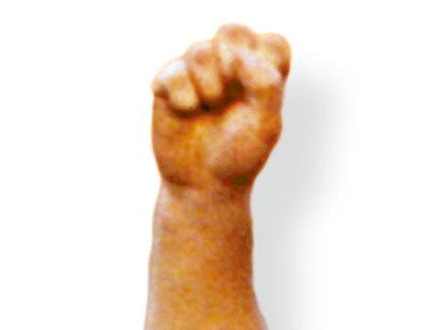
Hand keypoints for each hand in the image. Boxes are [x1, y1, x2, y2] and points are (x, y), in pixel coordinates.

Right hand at [151, 25, 290, 190]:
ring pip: (200, 50)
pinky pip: (174, 70)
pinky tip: (187, 111)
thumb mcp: (266, 124)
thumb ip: (265, 84)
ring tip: (208, 111)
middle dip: (232, 64)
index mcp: (262, 75)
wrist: (203, 185)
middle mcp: (231, 66)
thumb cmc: (239, 156)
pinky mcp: (169, 81)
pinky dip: (182, 95)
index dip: (265, 65)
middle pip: (233, 31)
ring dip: (208, 87)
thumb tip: (238, 54)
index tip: (260, 96)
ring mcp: (198, 71)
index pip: (273, 44)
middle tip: (229, 98)